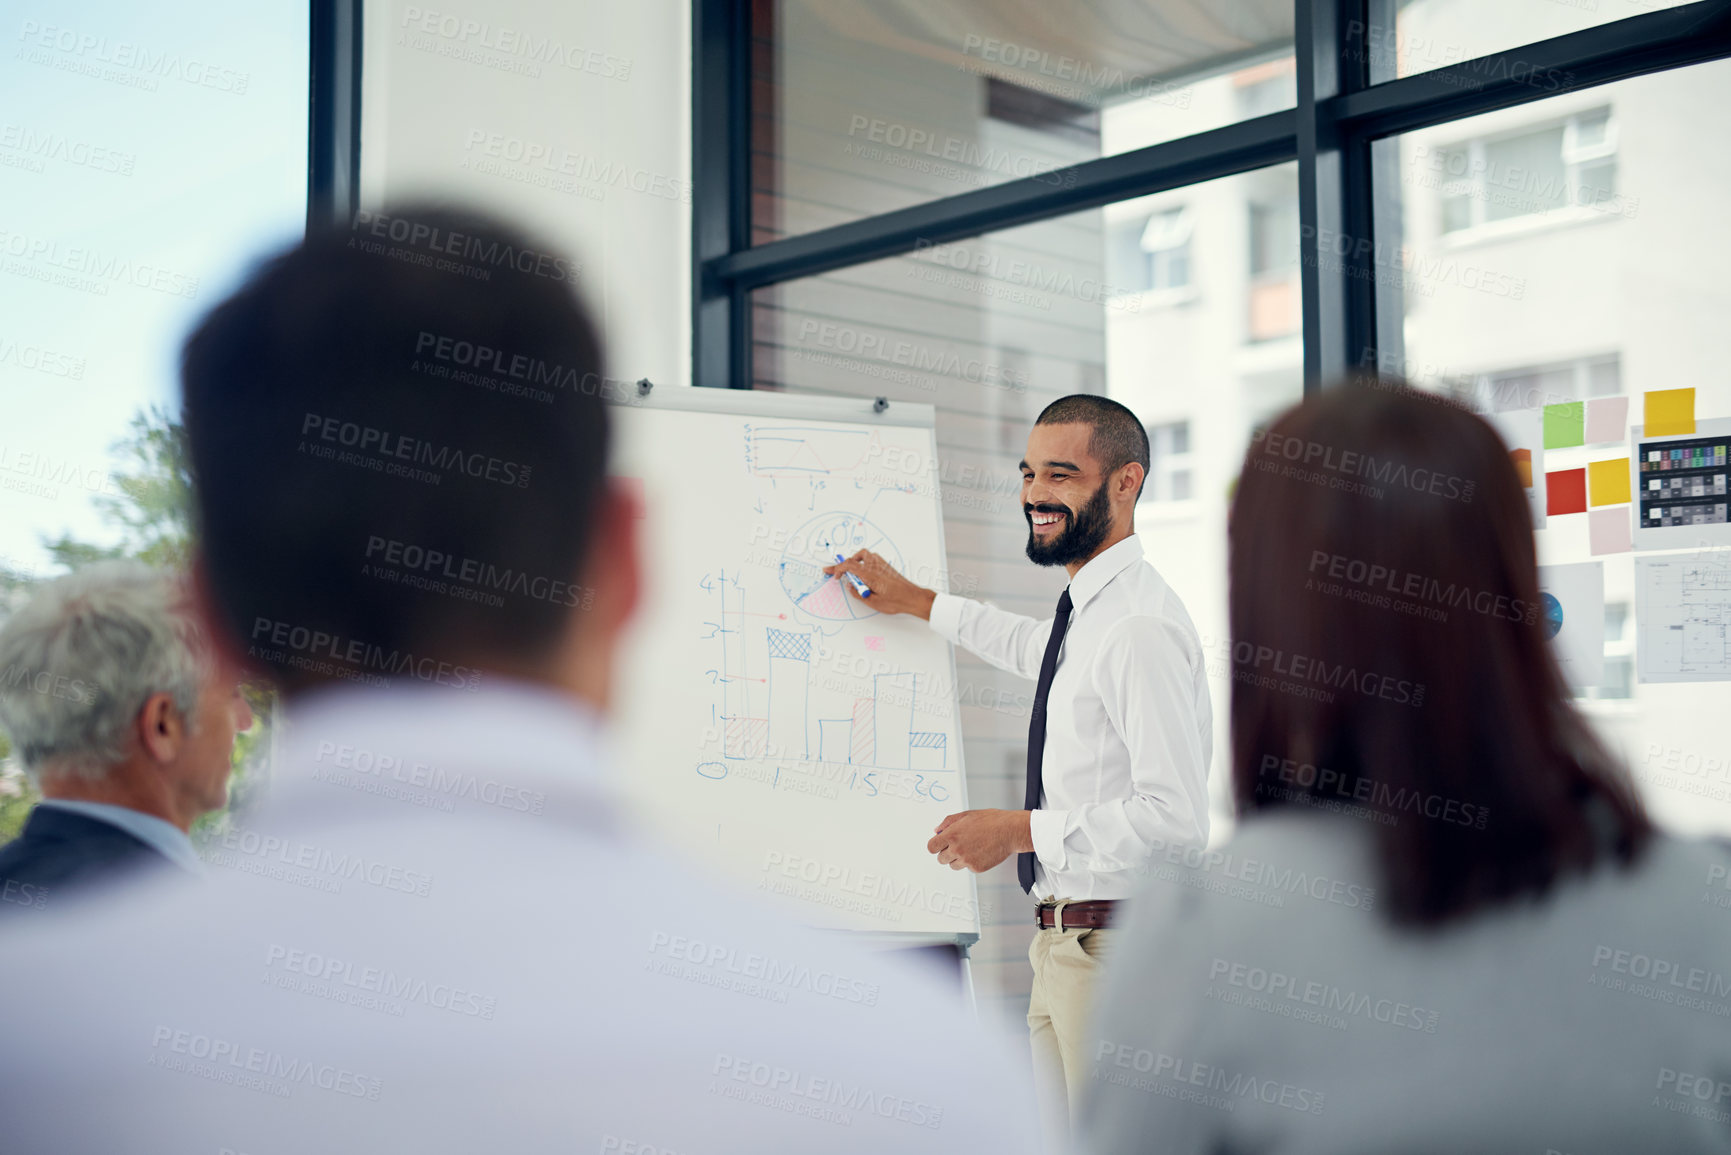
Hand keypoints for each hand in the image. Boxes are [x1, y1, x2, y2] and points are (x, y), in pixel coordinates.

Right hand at [822, 549, 936, 618]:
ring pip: (864, 555)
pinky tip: (863, 572)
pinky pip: (872, 558)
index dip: (837, 569)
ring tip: (850, 571)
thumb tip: (851, 587)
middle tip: (837, 572)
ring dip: (855, 561)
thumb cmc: (897, 601)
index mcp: (870, 574)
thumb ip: (858, 594)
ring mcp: (882, 564)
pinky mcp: (886, 566)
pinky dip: (864, 562)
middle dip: (843, 564)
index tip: (833, 575)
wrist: (912, 597)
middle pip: (855, 557)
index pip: (849, 565)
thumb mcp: (873, 602)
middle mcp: (875, 566)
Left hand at [926, 809, 1032, 872]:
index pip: (932, 847)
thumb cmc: (992, 821)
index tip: (939, 845)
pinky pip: (967, 868)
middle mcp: (957, 849)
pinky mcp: (976, 868)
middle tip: (958, 845)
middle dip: (946, 852)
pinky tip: (980, 852)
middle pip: (941, 859)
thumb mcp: (966, 815)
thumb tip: (937, 830)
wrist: (1009, 831)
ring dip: (958, 859)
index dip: (935, 846)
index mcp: (952, 835)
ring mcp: (966, 860)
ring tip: (970, 848)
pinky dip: (971, 862)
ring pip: (953, 865)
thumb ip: (948, 822)